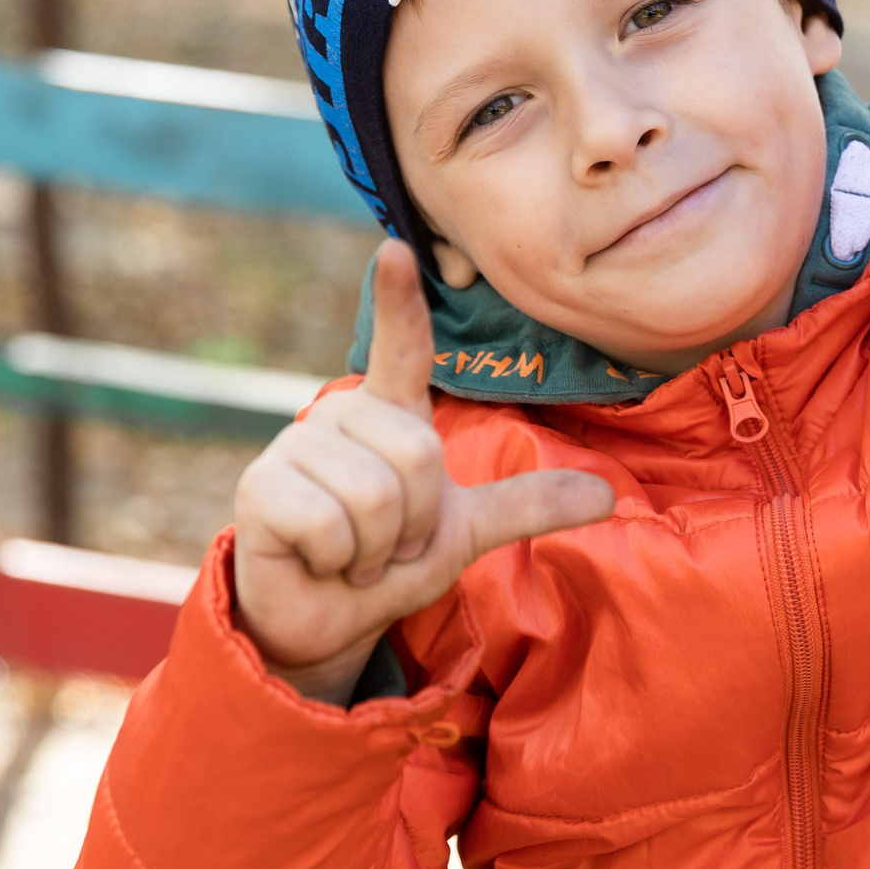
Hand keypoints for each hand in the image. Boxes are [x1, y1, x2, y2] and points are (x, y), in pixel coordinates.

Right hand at [231, 241, 614, 702]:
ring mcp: (295, 448)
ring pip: (377, 494)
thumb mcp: (465, 530)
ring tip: (356, 553)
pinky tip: (321, 561)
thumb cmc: (389, 561)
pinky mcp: (260, 489)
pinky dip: (340, 560)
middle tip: (390, 542)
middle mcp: (341, 417)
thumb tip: (609, 495)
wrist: (327, 619)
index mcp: (390, 414)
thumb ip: (526, 504)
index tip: (395, 249)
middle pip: (418, 455)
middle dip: (418, 522)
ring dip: (378, 548)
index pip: (401, 348)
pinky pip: (330, 525)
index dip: (399, 302)